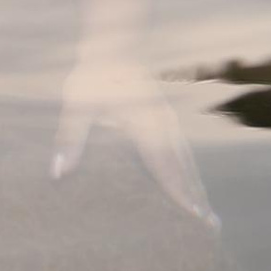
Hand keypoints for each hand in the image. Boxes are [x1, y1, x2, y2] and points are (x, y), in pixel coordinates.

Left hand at [52, 55, 216, 226]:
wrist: (112, 46)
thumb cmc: (93, 76)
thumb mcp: (77, 105)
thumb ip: (70, 139)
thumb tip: (58, 173)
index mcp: (143, 122)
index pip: (163, 163)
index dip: (178, 190)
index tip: (192, 213)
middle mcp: (162, 123)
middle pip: (183, 166)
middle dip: (196, 196)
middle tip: (211, 225)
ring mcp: (167, 119)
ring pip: (187, 159)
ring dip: (197, 185)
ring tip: (208, 211)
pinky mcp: (165, 117)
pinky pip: (182, 150)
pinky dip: (190, 170)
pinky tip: (192, 182)